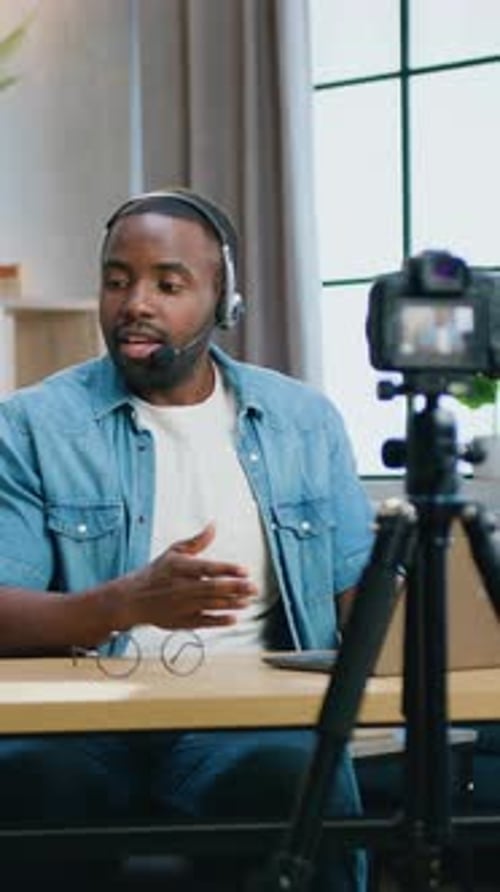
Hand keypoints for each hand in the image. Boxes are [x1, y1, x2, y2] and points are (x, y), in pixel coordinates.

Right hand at [120, 523, 256, 629]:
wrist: (133, 599)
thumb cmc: (157, 572)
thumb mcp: (174, 552)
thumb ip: (197, 541)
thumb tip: (214, 525)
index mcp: (179, 568)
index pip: (207, 568)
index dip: (227, 569)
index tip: (244, 570)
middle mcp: (181, 587)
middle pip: (213, 588)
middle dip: (236, 588)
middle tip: (254, 588)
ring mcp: (182, 606)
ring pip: (211, 605)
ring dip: (232, 604)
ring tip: (248, 601)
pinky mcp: (181, 621)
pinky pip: (204, 622)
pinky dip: (219, 620)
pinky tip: (233, 618)